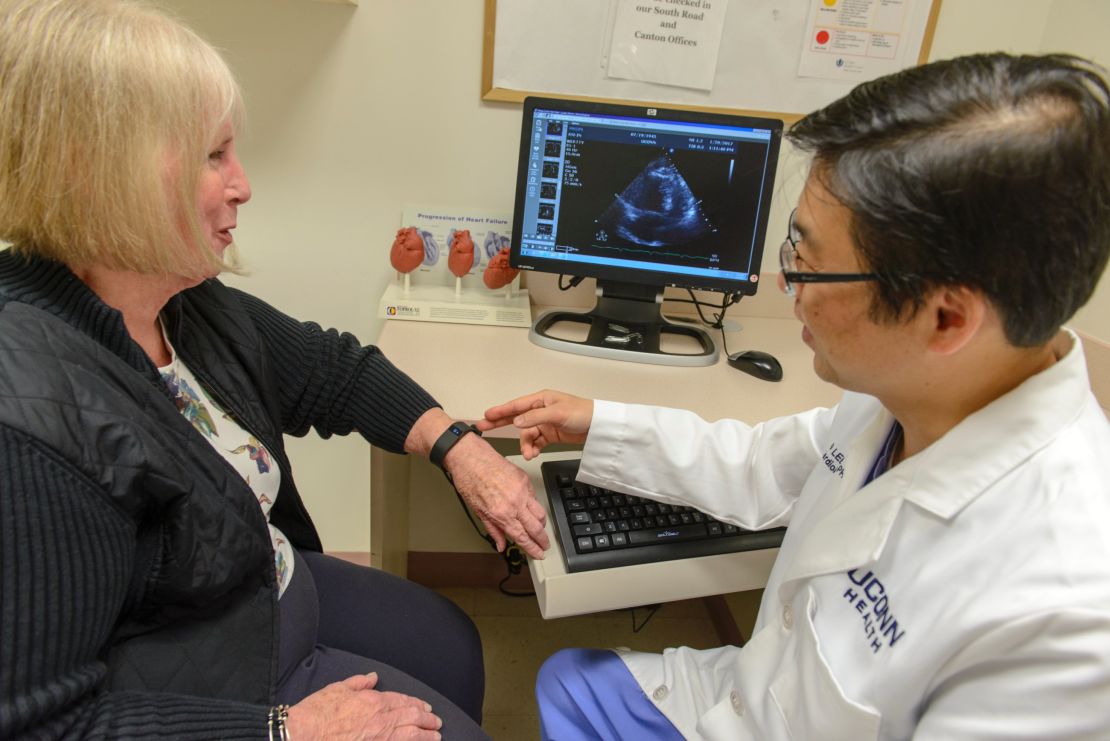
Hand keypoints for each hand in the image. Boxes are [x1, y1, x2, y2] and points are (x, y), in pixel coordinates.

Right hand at [286, 672, 441, 739]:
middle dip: (427, 720)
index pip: (402, 701)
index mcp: (374, 701)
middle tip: (437, 722)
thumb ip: (359, 682)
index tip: (426, 708)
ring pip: (410, 736)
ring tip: (436, 736)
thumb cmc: (319, 711)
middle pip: (411, 718)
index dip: (416, 704)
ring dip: (425, 735)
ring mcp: (379, 739)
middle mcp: (381, 721)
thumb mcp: (339, 688)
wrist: (305, 733)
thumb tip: (372, 677)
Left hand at [444, 433, 550, 558]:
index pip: (523, 537)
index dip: (533, 549)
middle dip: (542, 540)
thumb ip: (493, 530)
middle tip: (544, 545)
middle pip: (536, 528)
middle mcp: (515, 503)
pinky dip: (535, 507)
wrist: (471, 458)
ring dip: (542, 524)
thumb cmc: (469, 481)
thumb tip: (501, 545)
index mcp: (501, 514)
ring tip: (539, 529)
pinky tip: (530, 510)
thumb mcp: (478, 511)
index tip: (539, 554)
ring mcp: (522, 491)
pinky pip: (535, 498)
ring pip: (541, 513)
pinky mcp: (525, 479)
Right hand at [477, 389, 593, 459]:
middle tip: (483, 427)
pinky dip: (533, 448)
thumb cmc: (582, 413)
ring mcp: (545, 423)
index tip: (486, 415)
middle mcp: (541, 410)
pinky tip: (533, 454)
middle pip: (516, 417)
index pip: (516, 406)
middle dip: (501, 423)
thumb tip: (516, 422)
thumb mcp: (557, 413)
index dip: (501, 411)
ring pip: (527, 434)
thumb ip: (535, 418)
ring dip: (525, 444)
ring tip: (528, 454)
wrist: (599, 426)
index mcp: (541, 399)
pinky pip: (536, 442)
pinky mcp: (551, 434)